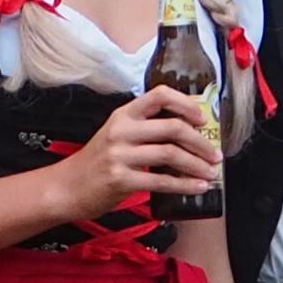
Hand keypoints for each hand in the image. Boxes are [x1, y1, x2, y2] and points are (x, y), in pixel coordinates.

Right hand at [52, 85, 220, 220]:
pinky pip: (162, 180)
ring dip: (197, 165)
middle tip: (216, 154)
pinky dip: (185, 185)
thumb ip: (144, 129)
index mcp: (123, 114)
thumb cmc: (97, 163)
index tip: (203, 119)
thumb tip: (186, 133)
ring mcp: (120, 154)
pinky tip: (197, 188)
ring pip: (171, 154)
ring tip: (211, 173)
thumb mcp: (116, 135)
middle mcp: (121, 130)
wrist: (66, 188)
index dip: (187, 104)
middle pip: (173, 128)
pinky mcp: (120, 179)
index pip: (160, 95)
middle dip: (201, 142)